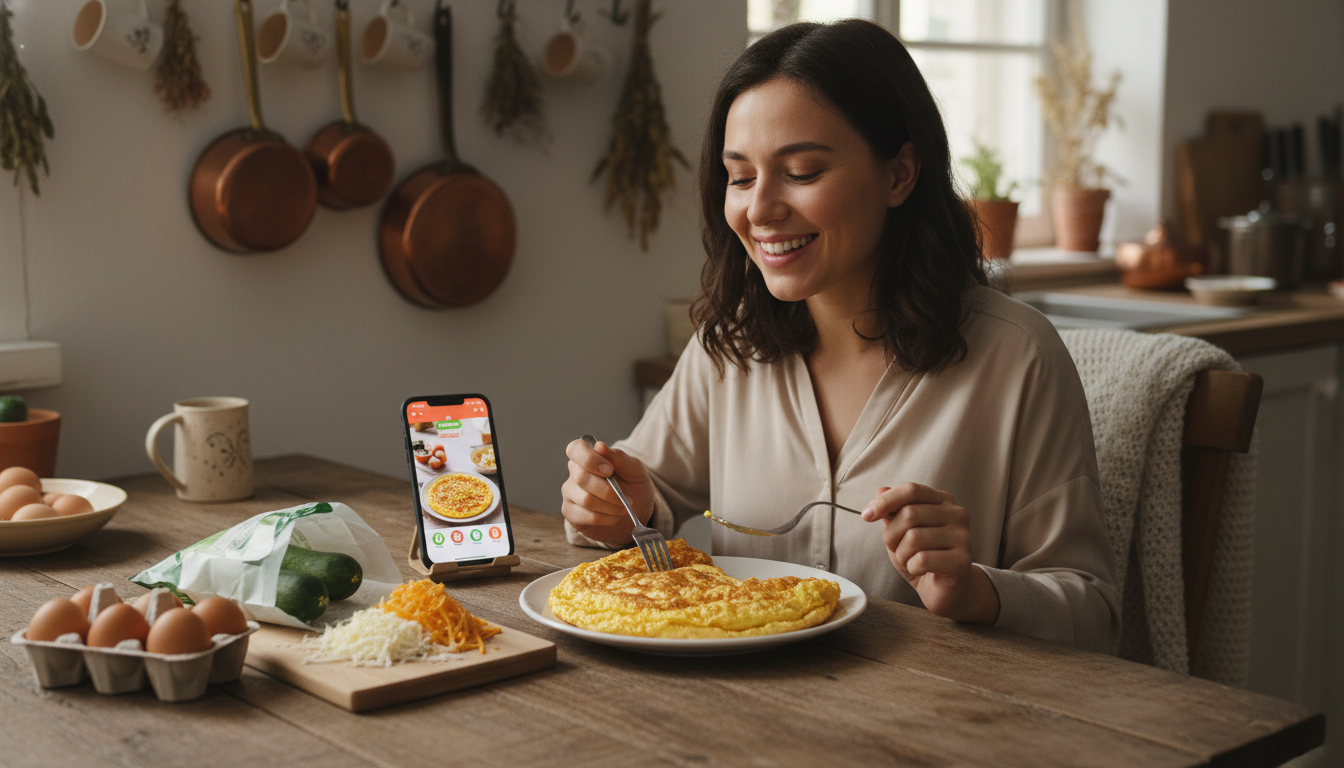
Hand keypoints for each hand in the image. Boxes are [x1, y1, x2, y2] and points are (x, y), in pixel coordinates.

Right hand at [560, 438, 655, 546]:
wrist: (637, 510)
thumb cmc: (632, 485)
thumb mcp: (634, 469)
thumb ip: (618, 457)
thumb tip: (599, 446)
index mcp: (587, 456)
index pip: (575, 449)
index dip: (590, 459)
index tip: (609, 470)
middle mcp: (574, 473)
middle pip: (581, 478)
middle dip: (608, 490)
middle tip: (627, 497)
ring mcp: (570, 494)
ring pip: (585, 500)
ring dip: (611, 506)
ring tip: (624, 507)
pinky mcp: (571, 514)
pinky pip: (585, 517)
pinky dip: (606, 518)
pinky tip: (614, 516)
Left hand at [862, 483, 999, 624]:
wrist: (946, 590)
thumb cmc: (923, 557)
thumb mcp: (902, 532)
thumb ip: (893, 510)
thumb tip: (881, 490)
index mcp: (942, 500)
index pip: (911, 490)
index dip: (885, 501)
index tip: (866, 515)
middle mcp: (956, 514)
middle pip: (909, 514)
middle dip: (892, 535)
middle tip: (896, 548)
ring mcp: (962, 537)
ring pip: (914, 538)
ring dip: (902, 554)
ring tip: (910, 560)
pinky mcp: (962, 561)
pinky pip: (922, 559)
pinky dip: (912, 567)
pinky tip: (920, 570)